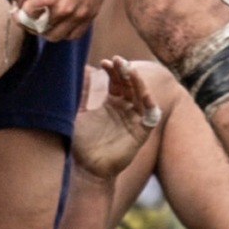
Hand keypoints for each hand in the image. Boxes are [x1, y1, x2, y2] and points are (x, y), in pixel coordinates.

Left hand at [5, 0, 114, 41]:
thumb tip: (16, 2)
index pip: (24, 19)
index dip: (18, 14)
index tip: (18, 8)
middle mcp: (62, 10)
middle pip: (39, 31)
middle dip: (30, 24)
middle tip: (30, 13)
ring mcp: (78, 14)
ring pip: (56, 36)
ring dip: (47, 30)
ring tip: (44, 17)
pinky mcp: (91, 13)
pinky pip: (75, 34)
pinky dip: (65, 31)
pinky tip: (60, 19)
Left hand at [69, 56, 159, 181]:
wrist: (88, 168)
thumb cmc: (82, 142)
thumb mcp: (78, 113)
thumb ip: (80, 93)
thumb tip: (79, 69)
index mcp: (111, 104)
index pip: (116, 82)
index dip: (113, 71)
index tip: (105, 62)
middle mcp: (125, 110)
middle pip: (130, 86)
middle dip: (126, 72)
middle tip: (119, 60)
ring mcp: (134, 121)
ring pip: (142, 97)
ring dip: (138, 83)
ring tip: (131, 70)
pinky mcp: (141, 134)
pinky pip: (150, 117)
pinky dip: (150, 105)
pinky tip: (145, 95)